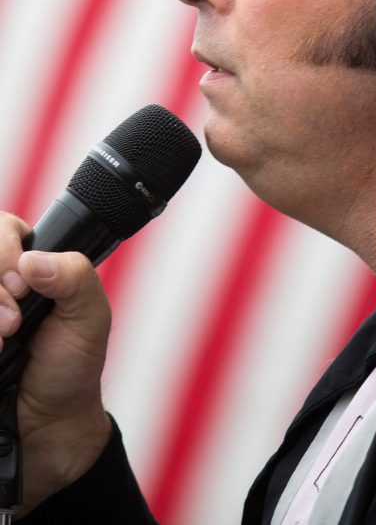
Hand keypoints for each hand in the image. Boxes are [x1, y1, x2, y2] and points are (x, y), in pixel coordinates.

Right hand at [0, 212, 111, 515]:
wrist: (47, 425)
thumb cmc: (71, 368)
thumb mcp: (90, 317)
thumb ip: (75, 277)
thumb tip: (33, 262)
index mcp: (30, 265)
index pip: (2, 228)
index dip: (5, 249)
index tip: (22, 285)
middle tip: (14, 322)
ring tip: (2, 343)